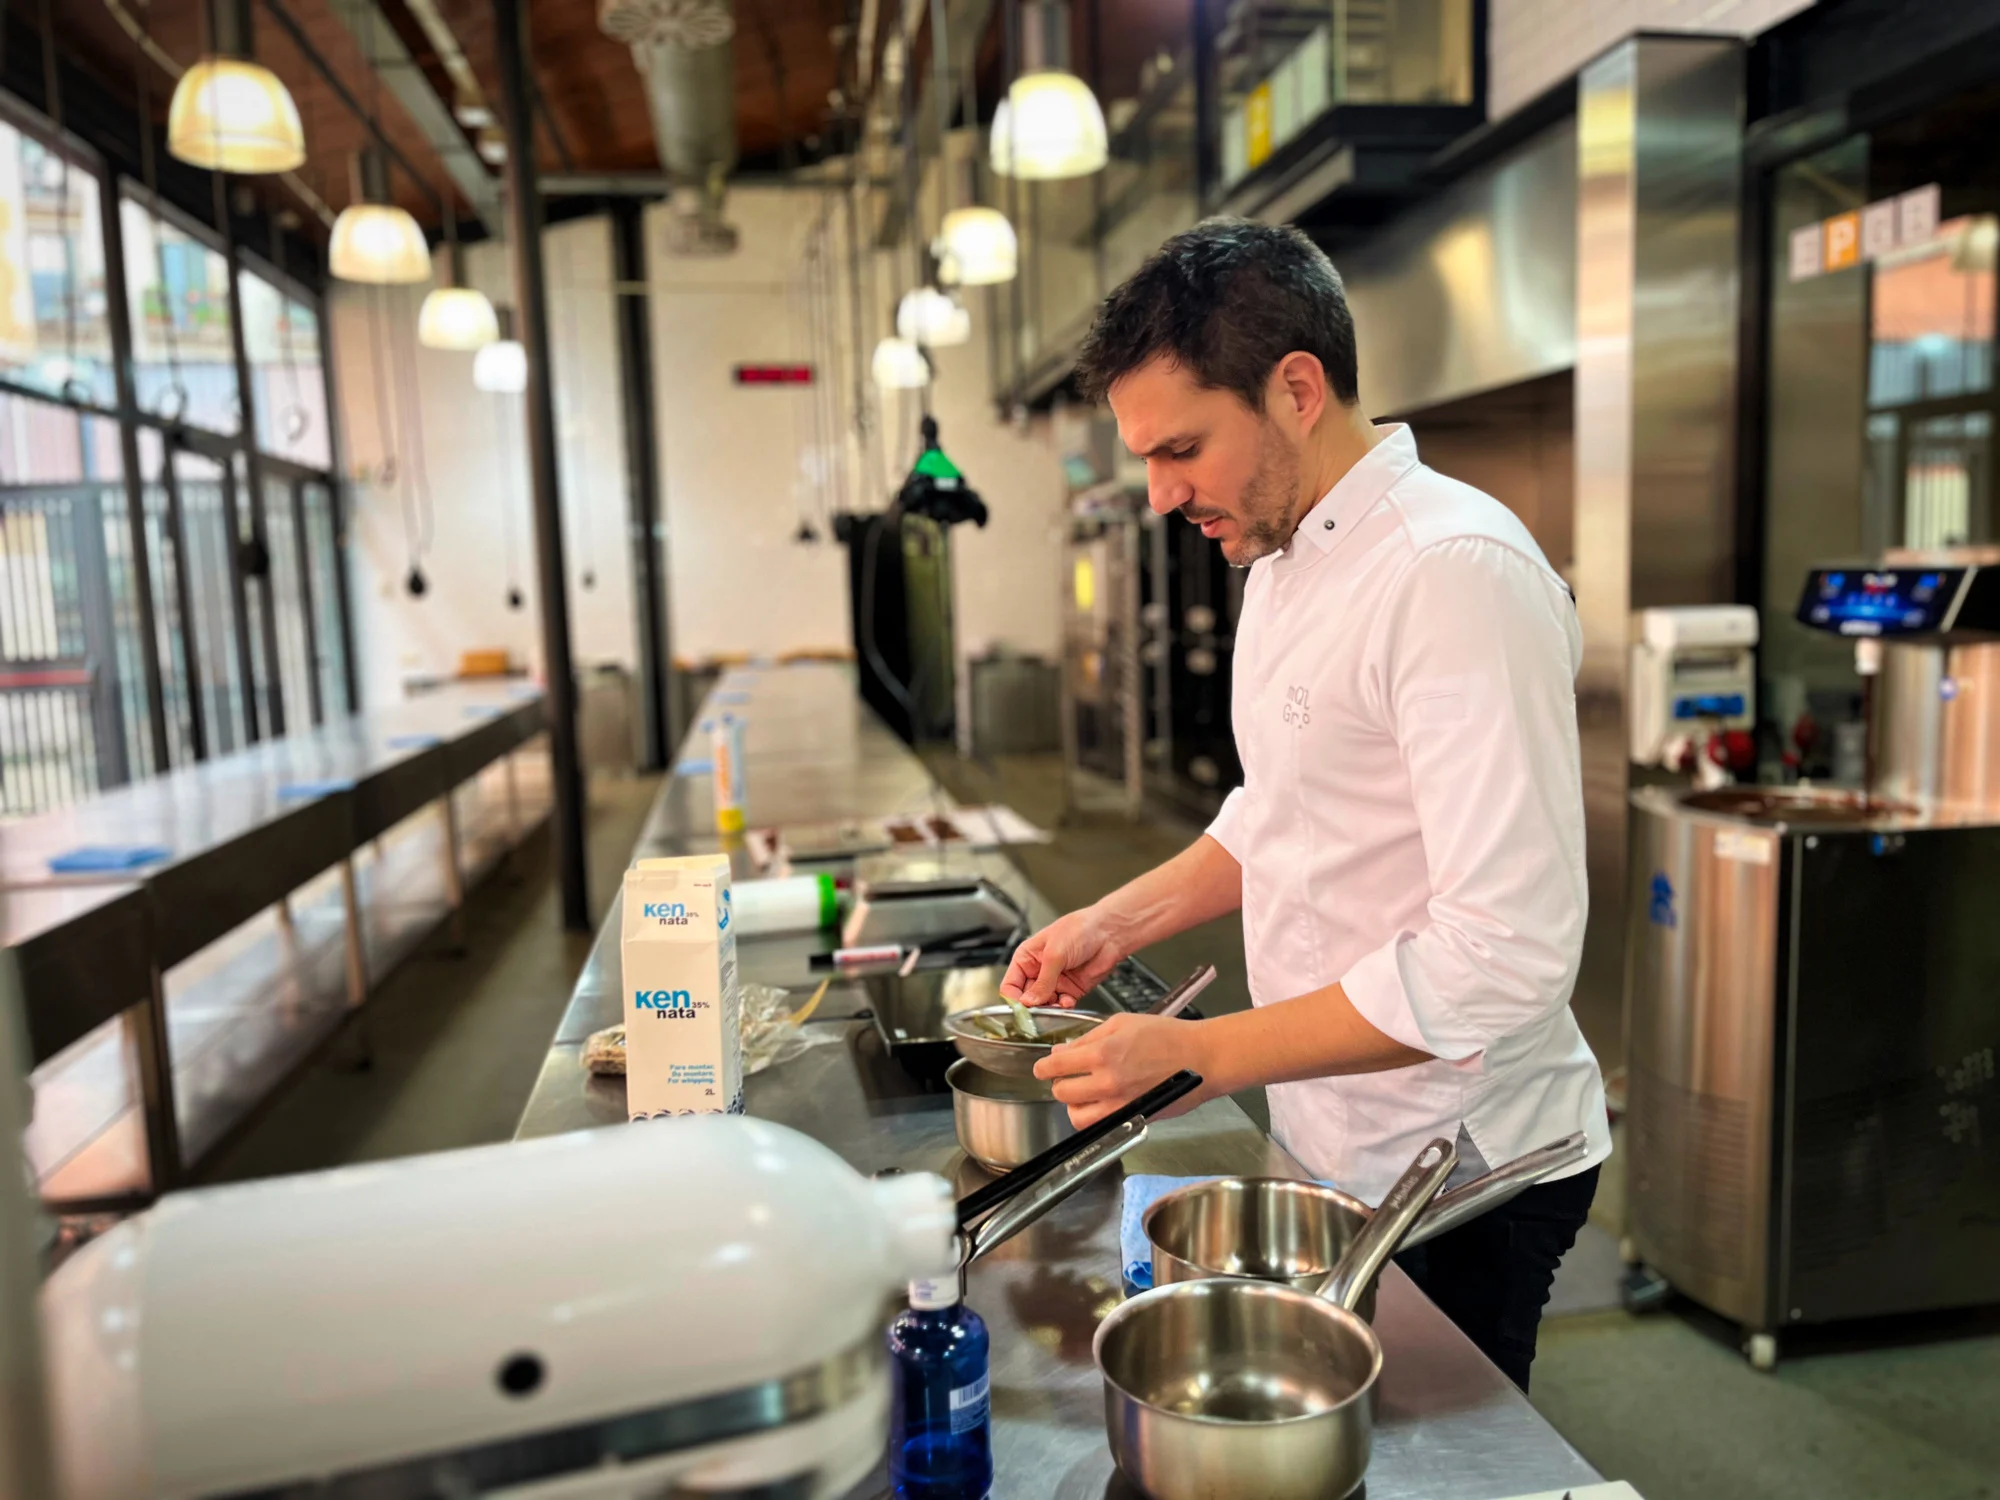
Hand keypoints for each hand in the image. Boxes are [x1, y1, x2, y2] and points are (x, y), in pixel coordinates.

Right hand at [1000, 906, 1124, 1007]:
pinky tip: (1067, 1001)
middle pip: (1026, 998)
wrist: (1110, 932)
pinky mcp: (1071, 990)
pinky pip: (1061, 1005)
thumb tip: (1028, 1002)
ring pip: (1044, 1004)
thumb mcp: (1055, 954)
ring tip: (1054, 1005)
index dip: (1013, 999)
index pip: (1010, 985)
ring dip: (1048, 1008)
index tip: (1020, 1009)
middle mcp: (1039, 971)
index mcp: (1027, 957)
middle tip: (1038, 1012)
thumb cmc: (1080, 929)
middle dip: (1032, 1007)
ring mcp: (1055, 981)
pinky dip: (1063, 1007)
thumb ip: (1042, 981)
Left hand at [1031, 1013, 1214, 1129]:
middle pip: (1062, 1092)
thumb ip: (1088, 1039)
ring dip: (1074, 1103)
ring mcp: (1120, 1104)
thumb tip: (1062, 1052)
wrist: (1201, 1058)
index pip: (1056, 1066)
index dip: (1044, 1067)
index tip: (1042, 1067)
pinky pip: (1099, 1125)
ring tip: (1083, 1091)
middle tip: (1067, 1075)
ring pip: (1076, 1116)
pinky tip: (1099, 1102)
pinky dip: (1093, 1116)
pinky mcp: (1132, 1117)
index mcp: (1103, 1053)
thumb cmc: (1167, 1035)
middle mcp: (1108, 1082)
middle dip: (1059, 1082)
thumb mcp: (1122, 1023)